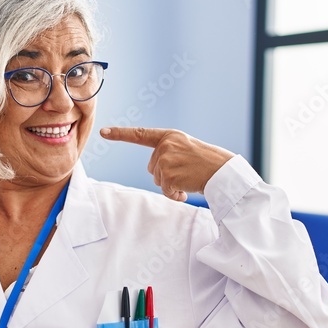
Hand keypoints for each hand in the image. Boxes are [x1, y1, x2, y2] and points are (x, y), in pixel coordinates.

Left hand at [99, 127, 233, 200]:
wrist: (223, 171)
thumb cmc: (207, 162)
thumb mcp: (186, 149)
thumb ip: (168, 153)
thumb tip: (155, 172)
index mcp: (169, 136)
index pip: (140, 135)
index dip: (120, 134)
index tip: (103, 132)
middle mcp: (165, 145)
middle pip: (152, 167)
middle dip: (166, 174)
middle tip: (186, 172)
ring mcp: (165, 159)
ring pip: (158, 180)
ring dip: (172, 185)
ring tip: (189, 178)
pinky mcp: (168, 175)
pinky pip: (165, 191)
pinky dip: (175, 194)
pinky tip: (187, 189)